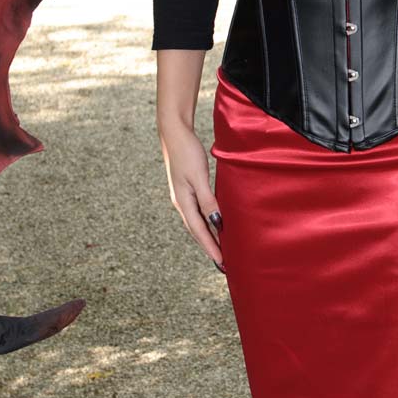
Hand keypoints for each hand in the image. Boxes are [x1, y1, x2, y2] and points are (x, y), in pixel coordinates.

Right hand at [160, 118, 224, 270]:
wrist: (174, 133)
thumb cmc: (187, 152)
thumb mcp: (198, 177)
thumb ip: (207, 201)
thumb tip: (216, 223)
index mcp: (183, 202)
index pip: (199, 231)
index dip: (211, 248)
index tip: (222, 263)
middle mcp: (182, 203)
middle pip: (197, 231)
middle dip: (209, 248)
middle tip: (223, 264)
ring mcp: (183, 197)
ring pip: (198, 223)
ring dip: (208, 237)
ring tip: (220, 250)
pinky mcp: (187, 189)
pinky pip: (198, 212)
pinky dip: (207, 223)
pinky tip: (214, 225)